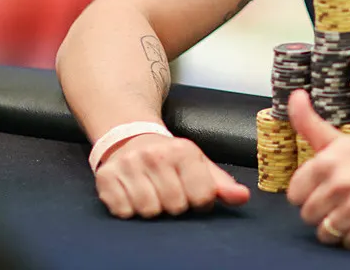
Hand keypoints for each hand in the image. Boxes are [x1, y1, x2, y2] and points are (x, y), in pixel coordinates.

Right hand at [95, 133, 249, 218]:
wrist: (131, 138)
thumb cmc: (170, 158)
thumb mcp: (199, 164)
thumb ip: (222, 184)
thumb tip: (243, 197)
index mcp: (183, 151)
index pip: (202, 196)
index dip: (200, 201)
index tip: (194, 194)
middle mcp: (155, 155)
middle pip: (175, 206)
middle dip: (175, 205)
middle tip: (170, 191)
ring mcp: (129, 165)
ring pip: (149, 211)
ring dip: (153, 208)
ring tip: (153, 192)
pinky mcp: (107, 177)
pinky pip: (124, 211)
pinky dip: (129, 209)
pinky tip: (133, 193)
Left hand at [286, 90, 349, 250]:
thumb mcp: (341, 141)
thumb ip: (310, 123)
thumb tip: (294, 96)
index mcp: (328, 162)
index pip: (295, 194)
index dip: (311, 193)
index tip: (329, 187)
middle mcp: (341, 184)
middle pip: (308, 216)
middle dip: (326, 211)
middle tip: (348, 199)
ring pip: (326, 233)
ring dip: (342, 226)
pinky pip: (349, 244)